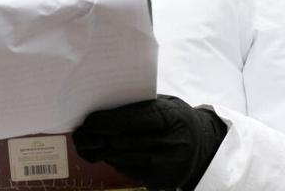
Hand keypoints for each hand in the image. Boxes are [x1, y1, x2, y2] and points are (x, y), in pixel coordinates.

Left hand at [74, 95, 226, 189]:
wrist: (203, 145)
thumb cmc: (178, 120)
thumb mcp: (167, 105)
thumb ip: (141, 107)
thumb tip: (106, 107)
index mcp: (173, 117)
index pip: (136, 119)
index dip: (110, 121)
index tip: (89, 121)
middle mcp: (172, 142)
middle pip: (127, 142)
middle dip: (100, 138)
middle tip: (81, 135)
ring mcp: (168, 164)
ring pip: (126, 159)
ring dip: (104, 152)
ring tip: (89, 145)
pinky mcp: (164, 180)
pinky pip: (132, 172)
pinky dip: (117, 163)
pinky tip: (108, 155)